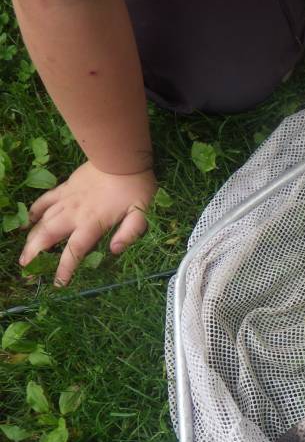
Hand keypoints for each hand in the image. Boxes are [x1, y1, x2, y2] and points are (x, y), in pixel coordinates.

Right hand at [18, 161, 156, 285]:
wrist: (121, 157)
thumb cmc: (135, 187)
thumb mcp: (141, 213)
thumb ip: (129, 233)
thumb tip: (114, 251)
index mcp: (92, 223)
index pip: (74, 251)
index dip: (64, 269)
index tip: (58, 283)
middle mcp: (74, 214)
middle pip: (48, 237)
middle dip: (35, 254)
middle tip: (27, 269)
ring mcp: (67, 200)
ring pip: (43, 221)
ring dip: (32, 237)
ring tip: (25, 252)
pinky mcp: (65, 188)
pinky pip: (45, 200)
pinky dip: (34, 211)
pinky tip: (28, 220)